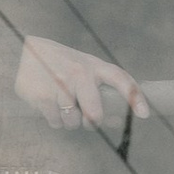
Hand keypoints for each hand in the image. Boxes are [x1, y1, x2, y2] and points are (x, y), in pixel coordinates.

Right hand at [14, 36, 146, 132]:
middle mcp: (78, 73)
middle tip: (86, 120)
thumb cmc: (64, 63)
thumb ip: (101, 90)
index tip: (144, 114)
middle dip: (91, 122)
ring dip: (69, 121)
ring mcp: (60, 84)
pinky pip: (55, 122)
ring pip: (73, 121)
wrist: (29, 50)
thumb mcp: (85, 68)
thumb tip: (117, 121)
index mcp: (94, 65)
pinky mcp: (42, 95)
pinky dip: (54, 120)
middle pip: (94, 113)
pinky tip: (50, 105)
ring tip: (61, 105)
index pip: (120, 79)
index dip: (134, 97)